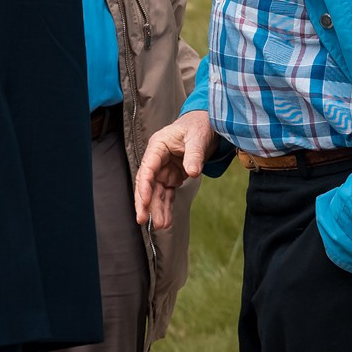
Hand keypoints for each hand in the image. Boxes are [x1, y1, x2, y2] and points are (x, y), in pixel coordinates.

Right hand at [135, 110, 217, 230]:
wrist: (208, 126)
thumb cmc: (199, 126)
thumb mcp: (198, 138)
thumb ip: (194, 155)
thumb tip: (192, 172)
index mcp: (158, 145)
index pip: (147, 168)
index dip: (144, 186)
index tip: (144, 201)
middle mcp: (158, 159)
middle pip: (147, 183)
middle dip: (144, 202)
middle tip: (143, 220)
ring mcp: (164, 169)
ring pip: (156, 192)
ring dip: (157, 208)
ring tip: (161, 225)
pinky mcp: (172, 176)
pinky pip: (167, 194)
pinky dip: (166, 207)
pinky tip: (167, 220)